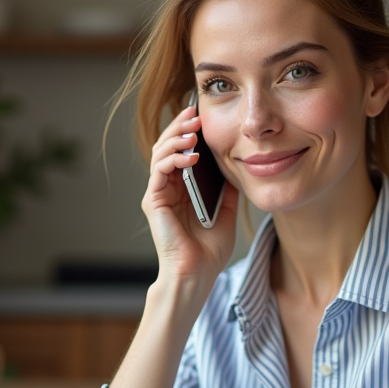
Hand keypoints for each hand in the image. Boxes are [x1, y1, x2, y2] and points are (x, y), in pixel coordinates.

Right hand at [143, 105, 239, 284]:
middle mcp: (167, 188)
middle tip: (195, 114)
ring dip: (176, 138)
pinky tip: (191, 156)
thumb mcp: (226, 211)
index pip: (181, 150)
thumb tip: (235, 163)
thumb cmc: (209, 249)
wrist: (197, 273)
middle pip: (167, 146)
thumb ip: (226, 187)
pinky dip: (174, 159)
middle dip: (180, 127)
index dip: (188, 131)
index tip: (202, 116)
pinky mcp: (153, 201)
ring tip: (194, 131)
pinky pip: (159, 171)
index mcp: (182, 188)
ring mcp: (158, 193)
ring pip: (160, 153)